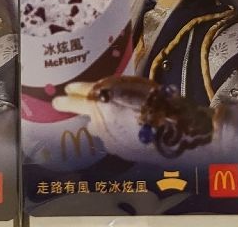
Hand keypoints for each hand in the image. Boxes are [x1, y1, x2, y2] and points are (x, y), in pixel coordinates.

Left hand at [53, 76, 213, 162]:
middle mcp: (99, 120)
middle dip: (85, 109)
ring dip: (104, 123)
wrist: (174, 131)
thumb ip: (110, 90)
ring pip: (99, 128)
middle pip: (87, 114)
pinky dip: (116, 134)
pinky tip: (131, 130)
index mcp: (100, 99)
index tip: (63, 92)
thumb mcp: (131, 85)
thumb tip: (97, 93)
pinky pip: (112, 139)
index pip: (78, 95)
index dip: (70, 93)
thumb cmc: (155, 101)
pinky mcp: (119, 152)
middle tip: (80, 104)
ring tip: (122, 117)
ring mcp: (108, 139)